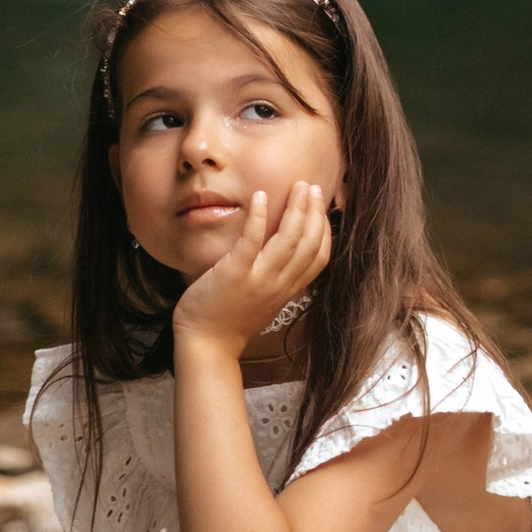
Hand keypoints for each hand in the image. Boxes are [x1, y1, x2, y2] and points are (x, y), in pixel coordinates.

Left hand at [174, 177, 332, 354]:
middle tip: (312, 187)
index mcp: (287, 291)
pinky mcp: (235, 273)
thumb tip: (283, 255)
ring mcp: (258, 279)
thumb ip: (276, 279)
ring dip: (296, 209)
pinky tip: (261, 196)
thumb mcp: (264, 301)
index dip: (325, 231)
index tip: (321, 208)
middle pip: (308, 244)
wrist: (206, 345)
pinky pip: (252, 241)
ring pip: (288, 240)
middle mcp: (278, 284)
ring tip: (298, 186)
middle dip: (314, 211)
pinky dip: (259, 217)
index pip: (319, 258)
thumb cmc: (230, 321)